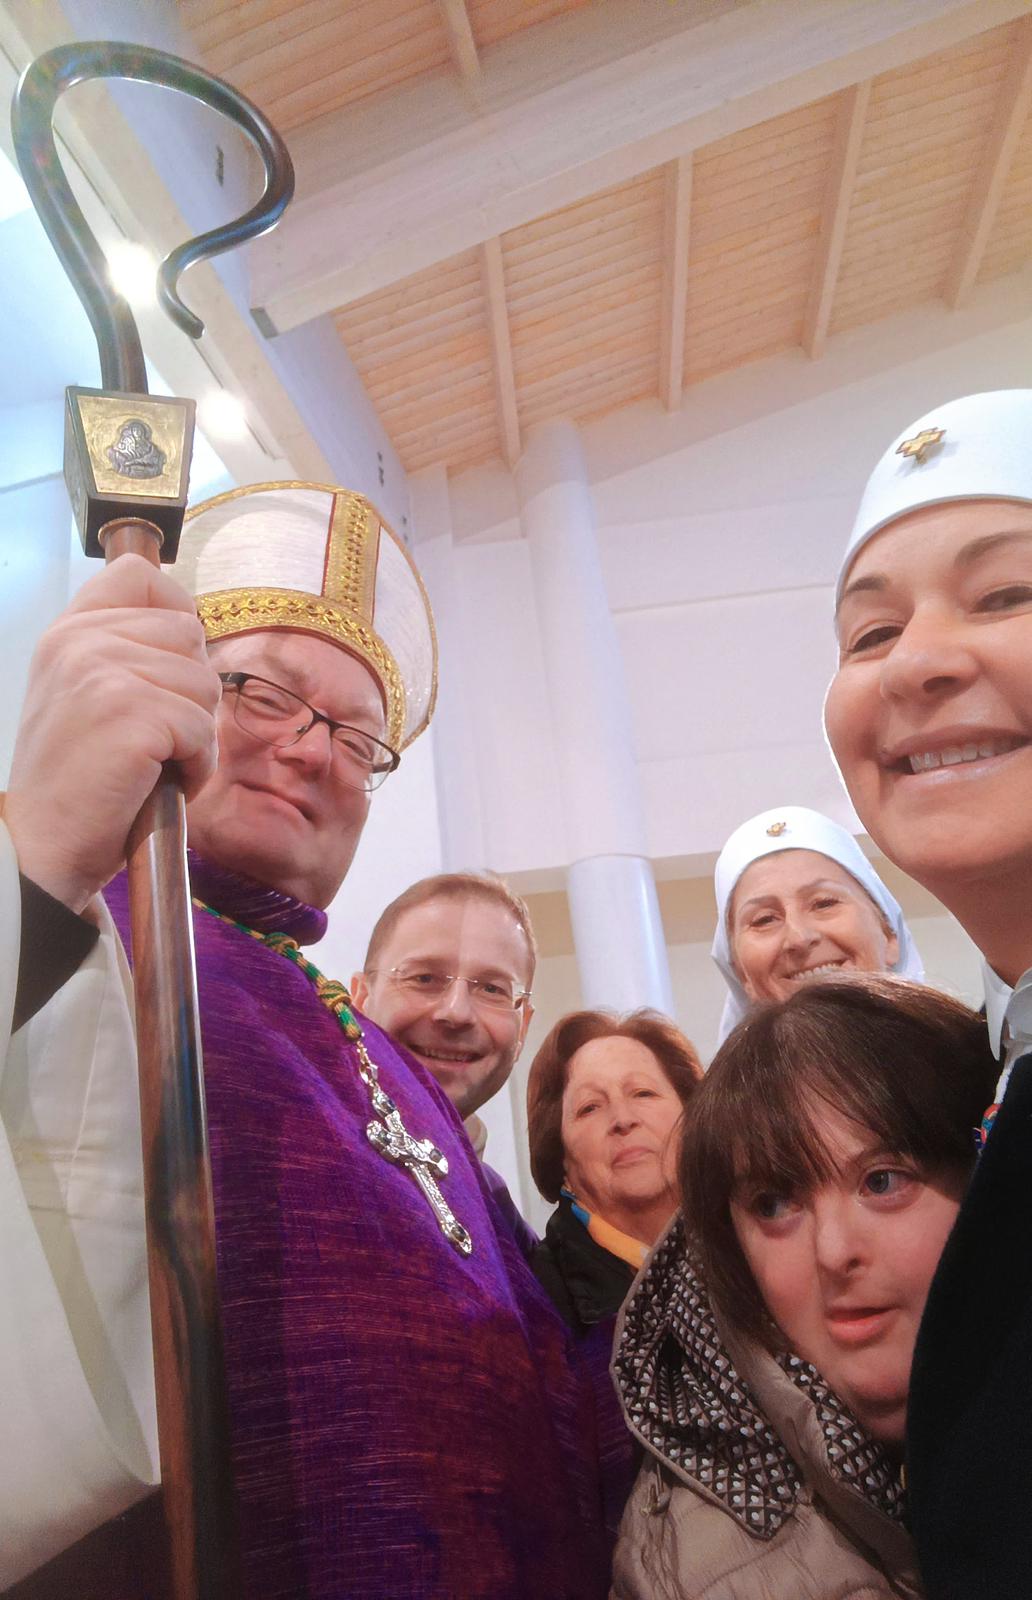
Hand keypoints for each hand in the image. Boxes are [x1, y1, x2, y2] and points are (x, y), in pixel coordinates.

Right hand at [5, 554, 220, 910]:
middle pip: (189, 634)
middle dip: (190, 691)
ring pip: (203, 684)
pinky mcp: (131, 713)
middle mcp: (81, 641)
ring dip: (195, 735)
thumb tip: (192, 631)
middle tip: (154, 736)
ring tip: (152, 764)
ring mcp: (104, 673)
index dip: (174, 612)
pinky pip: (202, 729)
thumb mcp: (83, 694)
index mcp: (68, 631)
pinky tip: (159, 783)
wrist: (42, 844)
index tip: (168, 663)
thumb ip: (123, 652)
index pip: (139, 576)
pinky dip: (196, 767)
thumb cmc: (76, 780)